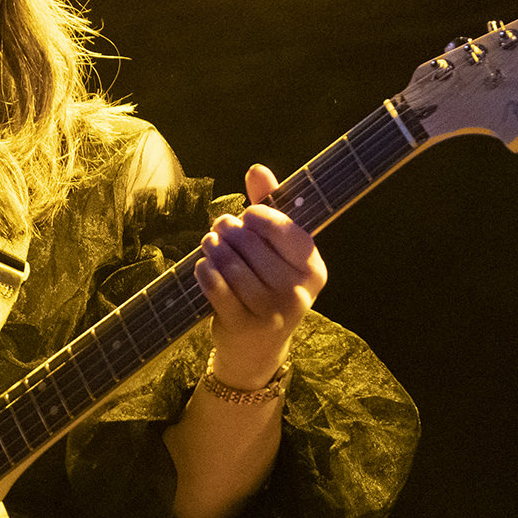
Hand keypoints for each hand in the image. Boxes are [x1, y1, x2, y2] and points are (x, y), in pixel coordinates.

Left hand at [195, 164, 326, 387]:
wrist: (256, 348)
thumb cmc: (267, 286)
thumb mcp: (276, 252)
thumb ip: (269, 208)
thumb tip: (257, 169)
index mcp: (314, 270)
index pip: (286, 230)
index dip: (260, 217)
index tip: (247, 216)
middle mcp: (298, 293)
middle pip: (251, 244)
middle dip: (229, 231)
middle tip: (220, 229)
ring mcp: (272, 313)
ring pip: (231, 264)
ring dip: (213, 248)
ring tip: (210, 244)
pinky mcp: (243, 326)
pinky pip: (216, 286)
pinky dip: (204, 271)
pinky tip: (203, 266)